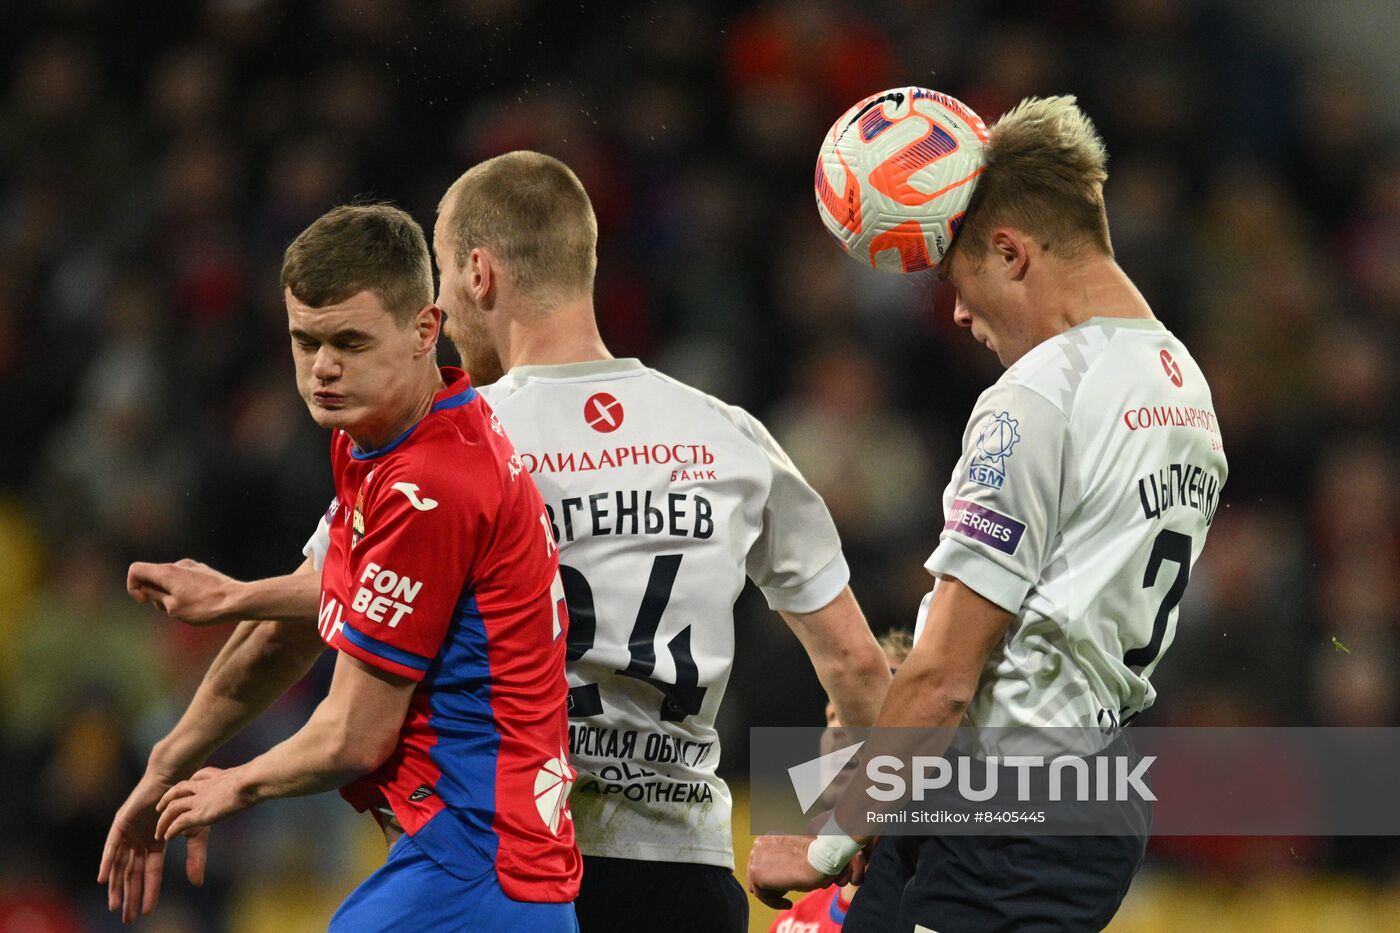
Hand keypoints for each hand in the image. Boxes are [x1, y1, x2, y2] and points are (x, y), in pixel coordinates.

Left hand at [99, 770, 208, 923]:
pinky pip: (111, 848)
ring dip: (116, 886)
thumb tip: (197, 883)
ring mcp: (129, 833)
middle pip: (132, 874)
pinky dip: (107, 863)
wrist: (177, 779)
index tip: (147, 911)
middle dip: (129, 896)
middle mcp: (140, 841)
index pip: (151, 873)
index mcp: (156, 843)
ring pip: (119, 865)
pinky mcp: (121, 824)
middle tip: (126, 917)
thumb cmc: (189, 803)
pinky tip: (104, 880)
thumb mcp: (196, 834)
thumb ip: (195, 858)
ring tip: (114, 906)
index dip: (149, 892)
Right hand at [128, 559, 241, 625]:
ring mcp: (193, 567)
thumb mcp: (173, 608)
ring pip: (170, 580)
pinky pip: (185, 581)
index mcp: (167, 571)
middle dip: (154, 594)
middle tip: (171, 609)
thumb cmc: (205, 608)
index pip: (136, 570)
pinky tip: (199, 604)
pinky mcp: (204, 572)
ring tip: (188, 609)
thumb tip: (147, 589)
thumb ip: (155, 596)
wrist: (238, 601)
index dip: (133, 586)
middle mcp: (179, 564)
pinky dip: (183, 592)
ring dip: (170, 595)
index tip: (144, 601)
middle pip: (153, 577)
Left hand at [156, 767, 253, 839]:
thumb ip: (251, 779)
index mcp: (217, 776)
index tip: (187, 788)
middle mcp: (204, 786)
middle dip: (167, 799)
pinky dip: (171, 830)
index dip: (190, 783)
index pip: (198, 776)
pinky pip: (178, 823)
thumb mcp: (252, 776)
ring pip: (173, 808)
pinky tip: (167, 838)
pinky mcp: (199, 814)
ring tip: (159, 830)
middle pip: (178, 790)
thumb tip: (263, 780)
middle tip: (160, 808)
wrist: (250, 781)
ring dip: (164, 820)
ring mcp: (199, 800)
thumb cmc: (257, 779)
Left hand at [746, 834, 836, 910]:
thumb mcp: (797, 852)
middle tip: (788, 891)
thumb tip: (781, 872)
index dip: (775, 874)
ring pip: (759, 885)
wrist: (821, 859)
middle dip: (772, 884)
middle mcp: (758, 845)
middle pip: (759, 873)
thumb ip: (784, 858)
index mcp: (768, 837)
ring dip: (773, 893)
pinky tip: (788, 903)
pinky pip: (762, 895)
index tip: (788, 883)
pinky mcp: (755, 874)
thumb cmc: (817, 856)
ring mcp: (754, 859)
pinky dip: (774, 902)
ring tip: (789, 897)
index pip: (763, 862)